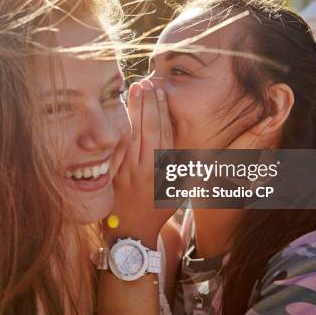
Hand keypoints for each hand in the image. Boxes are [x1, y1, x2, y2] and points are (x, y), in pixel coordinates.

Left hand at [103, 80, 176, 249]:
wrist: (130, 233)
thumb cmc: (157, 209)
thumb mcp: (179, 192)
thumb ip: (188, 169)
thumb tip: (203, 148)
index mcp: (164, 172)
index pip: (165, 134)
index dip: (164, 112)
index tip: (161, 92)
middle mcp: (146, 170)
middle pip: (148, 130)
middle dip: (148, 104)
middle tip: (146, 82)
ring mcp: (126, 171)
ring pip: (131, 134)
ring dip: (133, 110)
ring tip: (134, 89)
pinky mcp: (112, 173)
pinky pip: (116, 147)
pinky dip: (118, 127)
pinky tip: (118, 111)